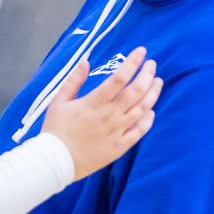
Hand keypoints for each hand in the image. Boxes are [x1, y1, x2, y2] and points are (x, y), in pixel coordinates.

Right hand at [41, 46, 162, 179]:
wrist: (56, 162)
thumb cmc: (55, 130)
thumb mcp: (59, 101)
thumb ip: (73, 80)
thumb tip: (85, 61)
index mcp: (95, 102)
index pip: (120, 77)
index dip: (133, 62)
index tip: (140, 52)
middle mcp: (110, 115)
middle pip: (136, 91)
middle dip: (147, 74)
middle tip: (152, 64)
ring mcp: (117, 131)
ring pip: (142, 109)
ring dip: (153, 93)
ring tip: (158, 82)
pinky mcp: (120, 146)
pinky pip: (139, 131)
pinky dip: (148, 120)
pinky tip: (151, 111)